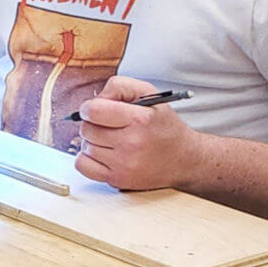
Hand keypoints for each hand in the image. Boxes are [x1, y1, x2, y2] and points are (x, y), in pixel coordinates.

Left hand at [73, 76, 201, 190]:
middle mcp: (131, 143)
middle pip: (87, 129)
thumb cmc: (163, 125)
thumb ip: (119, 86)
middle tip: (107, 125)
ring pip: (85, 147)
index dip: (89, 108)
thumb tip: (94, 99)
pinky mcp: (118, 180)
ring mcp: (124, 164)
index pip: (94, 111)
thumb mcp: (149, 94)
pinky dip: (87, 159)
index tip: (94, 110)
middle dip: (92, 124)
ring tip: (110, 139)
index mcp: (139, 120)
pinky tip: (102, 153)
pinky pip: (84, 166)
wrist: (184, 159)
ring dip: (92, 141)